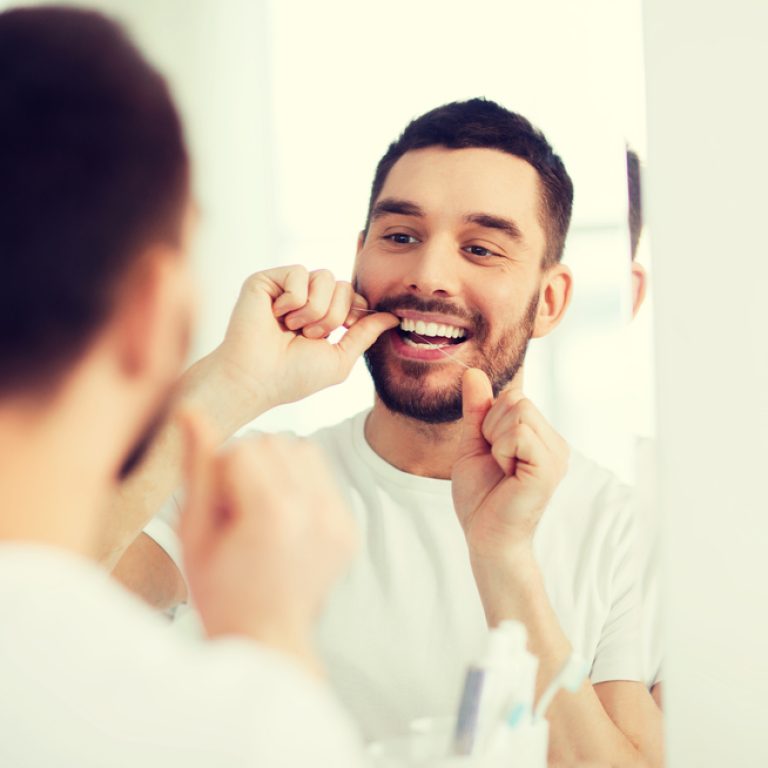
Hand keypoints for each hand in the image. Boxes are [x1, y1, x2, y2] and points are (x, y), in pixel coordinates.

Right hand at [179, 411, 357, 674]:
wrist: (266, 636)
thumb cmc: (218, 590)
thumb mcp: (194, 532)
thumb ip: (197, 469)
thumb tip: (192, 411)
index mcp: (272, 512)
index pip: (242, 448)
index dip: (220, 473)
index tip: (218, 509)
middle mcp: (314, 510)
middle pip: (275, 443)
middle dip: (249, 465)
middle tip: (239, 511)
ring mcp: (337, 520)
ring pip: (302, 451)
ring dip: (277, 469)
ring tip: (261, 510)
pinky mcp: (348, 527)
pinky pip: (323, 477)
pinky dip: (301, 486)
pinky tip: (284, 520)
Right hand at [210, 265, 397, 423]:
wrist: (257, 377)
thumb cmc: (294, 376)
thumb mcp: (341, 358)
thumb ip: (366, 334)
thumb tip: (393, 317)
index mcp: (324, 317)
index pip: (353, 296)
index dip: (354, 312)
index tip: (341, 331)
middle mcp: (306, 300)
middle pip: (343, 286)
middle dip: (332, 317)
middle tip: (308, 336)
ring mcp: (286, 289)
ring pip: (324, 277)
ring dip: (313, 310)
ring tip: (292, 328)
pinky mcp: (267, 280)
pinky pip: (298, 272)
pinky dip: (292, 299)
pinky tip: (276, 315)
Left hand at [452, 369, 568, 563]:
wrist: (485, 538)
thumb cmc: (481, 498)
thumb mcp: (473, 444)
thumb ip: (477, 409)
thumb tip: (473, 372)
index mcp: (540, 436)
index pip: (513, 396)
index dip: (489, 419)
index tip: (491, 452)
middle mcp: (555, 443)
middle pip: (516, 398)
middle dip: (491, 427)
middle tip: (496, 461)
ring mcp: (556, 454)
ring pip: (518, 410)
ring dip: (496, 439)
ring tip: (503, 469)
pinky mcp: (549, 467)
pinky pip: (519, 432)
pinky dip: (501, 450)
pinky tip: (508, 474)